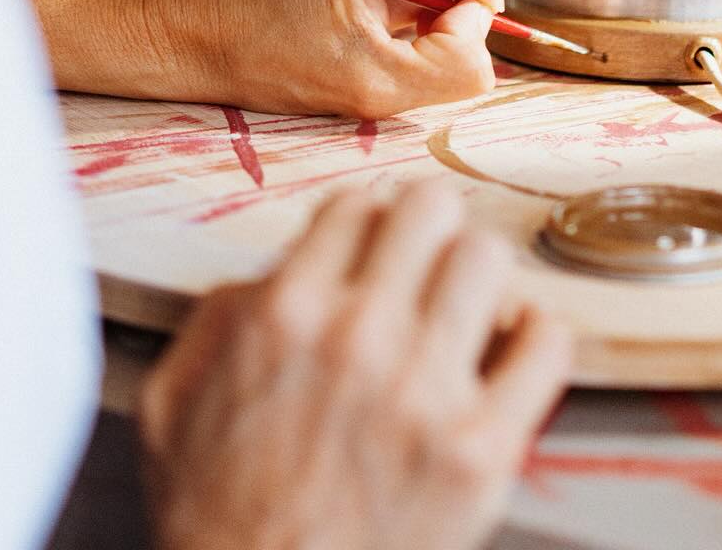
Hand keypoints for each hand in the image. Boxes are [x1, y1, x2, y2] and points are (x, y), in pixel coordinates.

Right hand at [141, 181, 570, 549]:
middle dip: (429, 232)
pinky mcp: (482, 452)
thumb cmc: (218, 523)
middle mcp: (359, 337)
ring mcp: (427, 392)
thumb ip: (220, 316)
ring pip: (489, 257)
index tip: (375, 251)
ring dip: (480, 281)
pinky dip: (535, 340)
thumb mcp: (175, 402)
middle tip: (426, 269)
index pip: (357, 203)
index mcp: (285, 316)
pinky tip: (511, 359)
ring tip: (467, 316)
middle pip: (432, 206)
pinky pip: (546, 344)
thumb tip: (275, 272)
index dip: (368, 224)